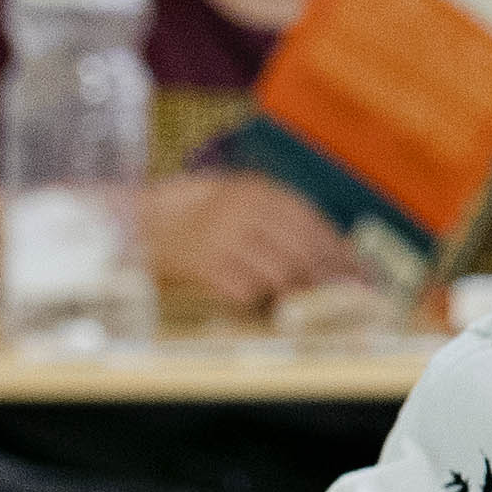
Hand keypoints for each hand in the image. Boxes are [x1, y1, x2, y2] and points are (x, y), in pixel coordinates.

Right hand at [145, 169, 360, 314]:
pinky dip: (255, 299)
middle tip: (337, 297)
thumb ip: (274, 218)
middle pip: (300, 249)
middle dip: (323, 277)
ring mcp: (223, 235)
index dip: (337, 251)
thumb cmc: (191, 215)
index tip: (357, 274)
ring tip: (294, 301)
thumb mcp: (234, 200)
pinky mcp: (203, 263)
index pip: (311, 222)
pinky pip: (245, 290)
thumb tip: (327, 249)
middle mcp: (242, 209)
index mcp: (255, 190)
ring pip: (278, 272)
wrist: (134, 224)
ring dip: (291, 291)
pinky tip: (254, 300)